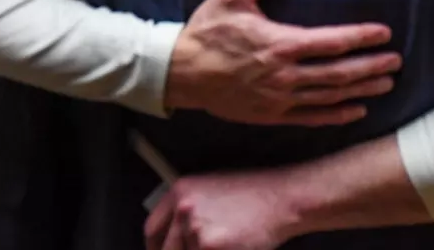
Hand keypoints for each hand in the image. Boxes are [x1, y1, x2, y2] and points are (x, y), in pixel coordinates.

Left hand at [146, 167, 303, 249]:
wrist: (281, 197)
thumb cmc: (252, 194)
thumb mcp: (211, 190)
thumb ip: (187, 212)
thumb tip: (174, 239)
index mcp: (179, 190)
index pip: (152, 230)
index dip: (156, 249)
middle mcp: (182, 208)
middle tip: (203, 249)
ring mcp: (195, 228)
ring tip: (227, 242)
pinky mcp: (209, 246)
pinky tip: (234, 246)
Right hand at [165, 0, 400, 124]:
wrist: (180, 72)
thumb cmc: (208, 29)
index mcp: (279, 43)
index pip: (332, 41)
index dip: (361, 37)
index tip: (384, 33)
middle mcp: (284, 74)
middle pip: (339, 73)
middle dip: (371, 66)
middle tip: (396, 61)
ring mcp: (278, 98)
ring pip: (329, 96)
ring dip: (361, 90)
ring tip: (386, 83)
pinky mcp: (270, 115)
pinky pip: (311, 117)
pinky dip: (337, 116)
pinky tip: (357, 111)